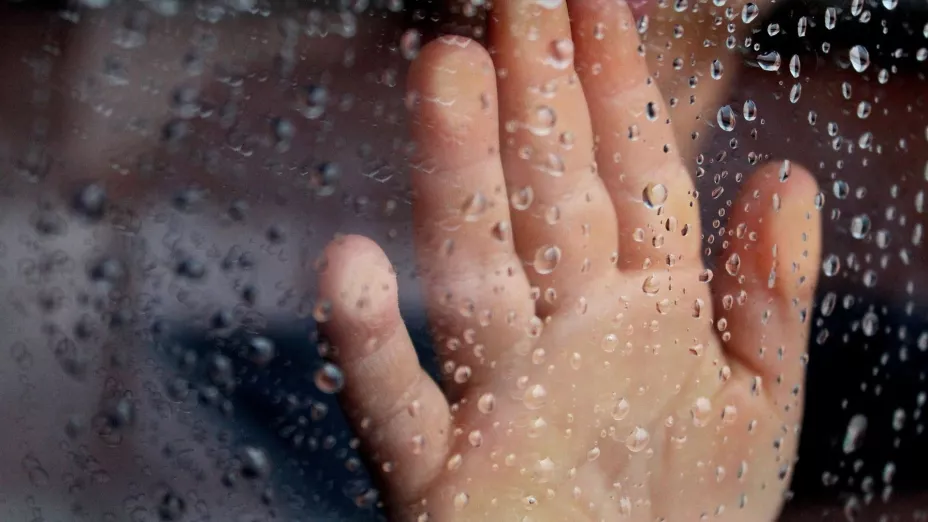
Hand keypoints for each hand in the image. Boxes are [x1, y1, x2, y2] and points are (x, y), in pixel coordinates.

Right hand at [317, 1, 821, 519]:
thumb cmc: (687, 521)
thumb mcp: (758, 405)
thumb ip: (770, 296)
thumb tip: (785, 174)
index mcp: (645, 313)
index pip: (630, 177)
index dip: (618, 87)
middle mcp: (564, 336)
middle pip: (545, 198)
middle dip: (536, 95)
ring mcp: (498, 397)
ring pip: (473, 273)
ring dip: (458, 180)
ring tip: (450, 74)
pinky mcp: (438, 478)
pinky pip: (396, 407)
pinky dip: (369, 343)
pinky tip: (349, 265)